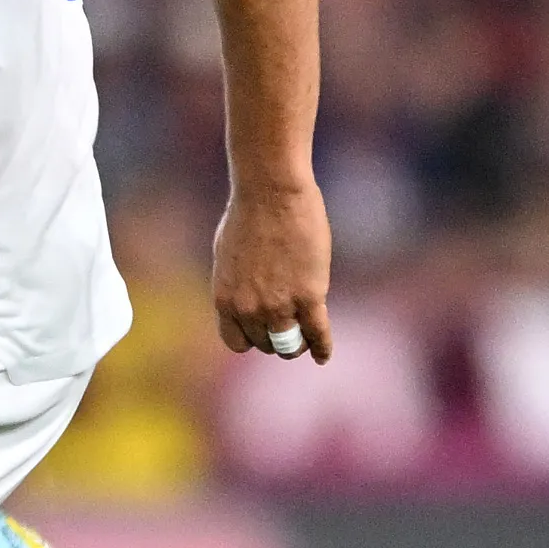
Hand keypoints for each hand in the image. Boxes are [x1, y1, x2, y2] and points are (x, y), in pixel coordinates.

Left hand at [214, 179, 332, 361]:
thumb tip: (247, 297)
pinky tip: (323, 355)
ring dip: (299, 345)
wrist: (271, 193)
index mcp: (225, 299)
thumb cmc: (249, 214)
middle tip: (289, 330)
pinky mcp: (309, 297)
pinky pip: (318, 333)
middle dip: (277, 339)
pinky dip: (322, 347)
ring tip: (306, 341)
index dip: (252, 339)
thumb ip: (236, 283)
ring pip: (291, 344)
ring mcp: (280, 305)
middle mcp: (249, 309)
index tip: (262, 333)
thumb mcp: (229, 256)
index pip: (236, 342)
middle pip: (266, 344)